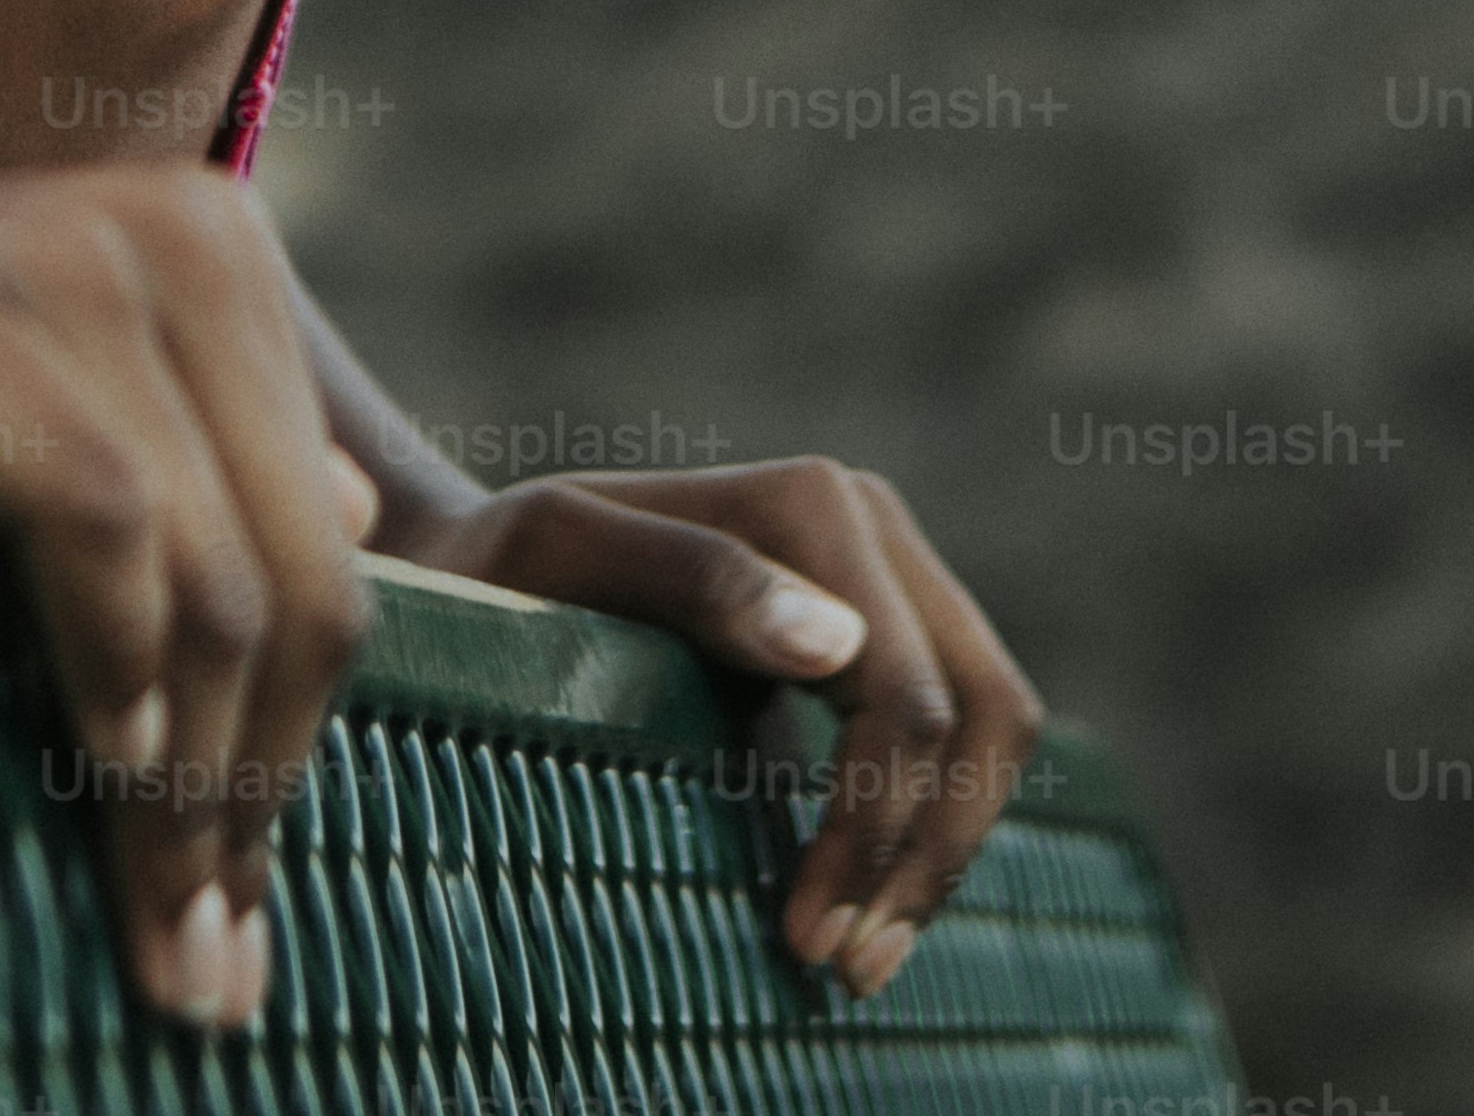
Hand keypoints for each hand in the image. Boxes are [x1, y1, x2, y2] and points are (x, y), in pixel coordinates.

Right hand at [0, 167, 377, 1034]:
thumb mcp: (39, 455)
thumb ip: (193, 489)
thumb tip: (366, 523)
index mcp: (217, 254)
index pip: (330, 560)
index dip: (294, 759)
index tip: (238, 928)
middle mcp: (172, 224)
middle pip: (299, 581)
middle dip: (251, 801)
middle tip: (200, 975)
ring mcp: (56, 243)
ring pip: (215, 579)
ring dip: (184, 787)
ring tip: (150, 926)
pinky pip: (98, 514)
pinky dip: (112, 659)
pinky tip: (88, 761)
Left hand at [400, 460, 1042, 998]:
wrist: (481, 557)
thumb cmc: (498, 567)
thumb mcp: (556, 555)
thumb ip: (690, 577)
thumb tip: (835, 645)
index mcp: (815, 504)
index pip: (901, 693)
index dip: (871, 825)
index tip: (804, 936)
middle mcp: (873, 527)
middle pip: (981, 710)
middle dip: (928, 851)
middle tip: (849, 969)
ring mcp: (888, 575)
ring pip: (991, 726)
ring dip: (944, 852)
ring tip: (861, 960)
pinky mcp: (885, 632)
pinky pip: (960, 734)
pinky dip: (932, 826)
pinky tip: (867, 903)